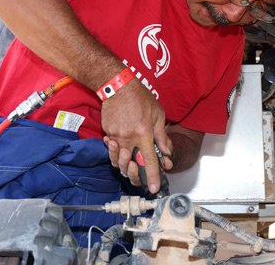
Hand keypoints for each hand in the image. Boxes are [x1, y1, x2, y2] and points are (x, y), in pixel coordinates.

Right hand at [101, 78, 170, 192]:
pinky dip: (117, 153)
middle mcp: (129, 138)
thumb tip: (166, 153)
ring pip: (119, 161)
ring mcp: (116, 137)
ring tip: (131, 165)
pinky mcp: (108, 133)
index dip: (152, 176)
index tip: (153, 188)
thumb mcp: (158, 115)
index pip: (149, 161)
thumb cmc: (140, 98)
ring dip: (125, 167)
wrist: (117, 86)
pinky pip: (113, 149)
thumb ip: (162, 136)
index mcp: (144, 134)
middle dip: (135, 175)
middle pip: (131, 166)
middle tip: (140, 176)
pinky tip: (121, 150)